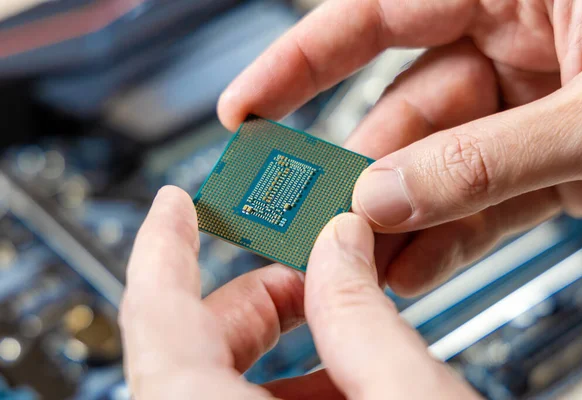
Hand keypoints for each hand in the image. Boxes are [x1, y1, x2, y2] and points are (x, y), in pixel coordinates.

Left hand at [119, 186, 476, 398]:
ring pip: (221, 380)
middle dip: (256, 293)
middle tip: (309, 262)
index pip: (154, 311)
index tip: (177, 201)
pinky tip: (347, 381)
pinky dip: (290, 388)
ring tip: (342, 320)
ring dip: (283, 343)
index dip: (164, 243)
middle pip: (192, 345)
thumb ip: (364, 312)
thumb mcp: (407, 397)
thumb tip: (343, 240)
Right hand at [218, 0, 581, 295]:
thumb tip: (389, 195)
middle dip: (359, 173)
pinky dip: (452, 236)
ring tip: (362, 261)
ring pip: (442, 165)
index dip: (301, 60)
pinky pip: (489, 199)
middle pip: (406, 107)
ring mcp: (538, 104)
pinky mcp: (557, 161)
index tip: (246, 107)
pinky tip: (414, 267)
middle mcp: (522, 39)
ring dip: (400, 219)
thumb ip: (491, 157)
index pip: (379, 13)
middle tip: (317, 221)